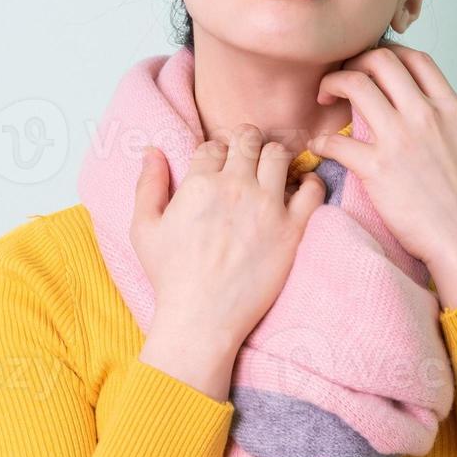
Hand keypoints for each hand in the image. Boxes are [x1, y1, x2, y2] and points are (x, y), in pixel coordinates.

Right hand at [131, 124, 326, 354]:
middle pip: (249, 138)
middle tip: (248, 160)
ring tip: (271, 174)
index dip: (216, 152)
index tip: (219, 167)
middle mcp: (235, 187)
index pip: (214, 144)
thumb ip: (147, 184)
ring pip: (279, 154)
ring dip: (275, 158)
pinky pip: (312, 190)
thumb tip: (151, 150)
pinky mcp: (291, 229)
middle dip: (246, 143)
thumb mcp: (144, 229)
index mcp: (199, 184)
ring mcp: (267, 207)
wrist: (202, 318)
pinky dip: (309, 183)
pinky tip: (299, 192)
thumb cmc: (170, 277)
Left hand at [308, 44, 456, 307]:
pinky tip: (320, 146)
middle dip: (355, 61)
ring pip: (355, 85)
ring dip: (332, 84)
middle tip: (344, 76)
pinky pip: (336, 139)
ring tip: (324, 98)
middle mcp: (425, 115)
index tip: (373, 64)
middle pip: (381, 60)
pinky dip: (321, 140)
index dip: (388, 52)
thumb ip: (446, 118)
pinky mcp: (377, 168)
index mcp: (449, 108)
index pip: (415, 58)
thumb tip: (428, 105)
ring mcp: (400, 139)